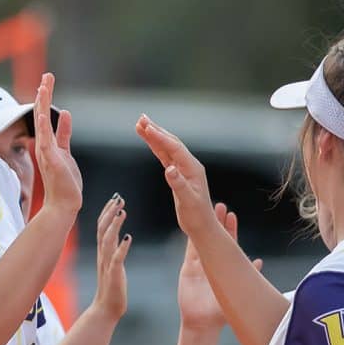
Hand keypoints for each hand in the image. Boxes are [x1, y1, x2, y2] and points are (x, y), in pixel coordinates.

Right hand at [34, 73, 82, 217]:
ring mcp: (47, 153)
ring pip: (43, 124)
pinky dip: (44, 128)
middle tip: (47, 75)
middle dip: (44, 95)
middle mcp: (45, 145)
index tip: (46, 81)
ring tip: (43, 87)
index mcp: (49, 143)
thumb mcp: (66, 152)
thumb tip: (67, 114)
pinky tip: (43, 115)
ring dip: (43, 106)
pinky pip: (46, 142)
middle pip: (42, 115)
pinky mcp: (52, 161)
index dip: (46, 98)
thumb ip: (64, 133)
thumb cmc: (65, 183)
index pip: (45, 115)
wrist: (63, 205)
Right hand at [92, 194, 131, 321]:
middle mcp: (102, 255)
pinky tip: (128, 238)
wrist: (106, 308)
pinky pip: (117, 259)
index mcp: (103, 252)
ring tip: (122, 212)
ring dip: (114, 225)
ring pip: (107, 241)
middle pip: (102, 229)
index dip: (107, 212)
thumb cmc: (112, 287)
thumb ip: (115, 251)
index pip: (102, 227)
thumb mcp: (113, 264)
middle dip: (110, 212)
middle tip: (119, 198)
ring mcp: (107, 264)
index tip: (115, 198)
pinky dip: (121, 248)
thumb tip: (122, 237)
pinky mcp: (113, 275)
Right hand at [135, 114, 213, 238]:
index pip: (174, 148)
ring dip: (154, 136)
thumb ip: (178, 184)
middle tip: (141, 118)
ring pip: (167, 148)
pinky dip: (156, 147)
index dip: (160, 137)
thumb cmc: (197, 216)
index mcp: (193, 168)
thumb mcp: (188, 201)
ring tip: (140, 124)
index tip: (146, 128)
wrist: (202, 226)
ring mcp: (183, 169)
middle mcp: (189, 165)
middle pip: (170, 142)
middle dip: (156, 130)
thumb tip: (169, 169)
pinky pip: (165, 156)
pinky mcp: (177, 174)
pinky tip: (149, 140)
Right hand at [178, 204, 261, 331]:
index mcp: (225, 267)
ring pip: (201, 241)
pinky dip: (190, 241)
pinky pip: (189, 252)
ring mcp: (200, 266)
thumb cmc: (220, 312)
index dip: (230, 229)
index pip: (229, 243)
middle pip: (215, 238)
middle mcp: (213, 264)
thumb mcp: (236, 292)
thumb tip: (259, 261)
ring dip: (203, 227)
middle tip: (219, 206)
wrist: (202, 322)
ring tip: (204, 212)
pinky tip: (189, 227)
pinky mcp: (188, 270)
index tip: (232, 214)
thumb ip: (248, 275)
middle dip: (217, 222)